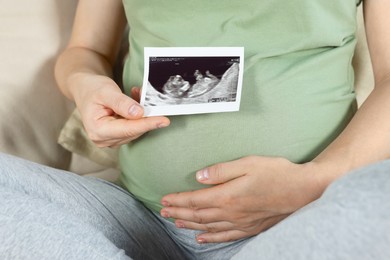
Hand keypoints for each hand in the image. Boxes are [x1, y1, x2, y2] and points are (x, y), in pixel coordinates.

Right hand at [70, 73, 169, 146]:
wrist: (84, 89)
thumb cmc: (92, 89)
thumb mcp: (106, 91)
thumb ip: (122, 103)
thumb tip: (139, 114)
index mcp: (97, 129)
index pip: (128, 129)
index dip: (147, 124)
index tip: (164, 120)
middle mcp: (103, 139)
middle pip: (134, 131)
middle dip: (146, 116)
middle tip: (152, 99)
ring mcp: (110, 139)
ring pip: (136, 129)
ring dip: (142, 114)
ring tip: (138, 94)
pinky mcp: (117, 136)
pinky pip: (134, 127)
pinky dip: (138, 116)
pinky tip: (136, 102)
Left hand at [161, 156, 323, 242]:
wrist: (303, 190)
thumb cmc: (276, 173)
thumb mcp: (248, 164)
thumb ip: (221, 171)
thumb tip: (199, 176)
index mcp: (227, 196)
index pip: (195, 200)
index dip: (178, 200)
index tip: (165, 199)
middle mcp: (231, 213)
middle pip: (198, 214)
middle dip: (178, 212)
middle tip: (164, 211)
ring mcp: (240, 223)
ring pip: (207, 226)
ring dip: (189, 224)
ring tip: (175, 222)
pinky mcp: (249, 228)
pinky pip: (224, 236)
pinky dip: (210, 237)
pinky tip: (201, 238)